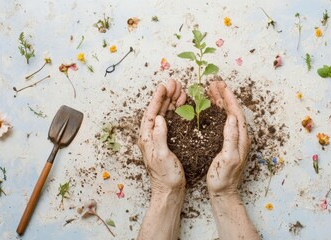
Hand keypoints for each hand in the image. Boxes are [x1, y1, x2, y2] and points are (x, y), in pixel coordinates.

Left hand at [138, 79, 186, 193]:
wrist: (170, 191)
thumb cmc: (166, 176)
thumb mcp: (161, 156)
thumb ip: (159, 136)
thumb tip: (159, 118)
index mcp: (147, 138)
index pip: (151, 113)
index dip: (158, 98)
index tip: (164, 86)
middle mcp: (151, 136)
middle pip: (158, 110)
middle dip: (166, 95)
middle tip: (175, 83)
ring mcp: (160, 138)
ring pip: (165, 114)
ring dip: (172, 101)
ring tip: (181, 90)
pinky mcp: (168, 141)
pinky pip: (172, 122)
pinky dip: (177, 111)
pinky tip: (183, 105)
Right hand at [206, 81, 258, 239]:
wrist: (223, 193)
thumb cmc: (224, 178)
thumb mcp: (228, 158)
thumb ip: (231, 138)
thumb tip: (231, 117)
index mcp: (241, 138)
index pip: (236, 112)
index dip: (229, 98)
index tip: (221, 86)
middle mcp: (239, 137)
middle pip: (232, 110)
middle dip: (224, 96)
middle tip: (214, 84)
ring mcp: (233, 140)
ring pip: (227, 115)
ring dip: (220, 102)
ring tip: (211, 91)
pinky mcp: (226, 143)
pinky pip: (222, 122)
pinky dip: (217, 112)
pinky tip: (210, 109)